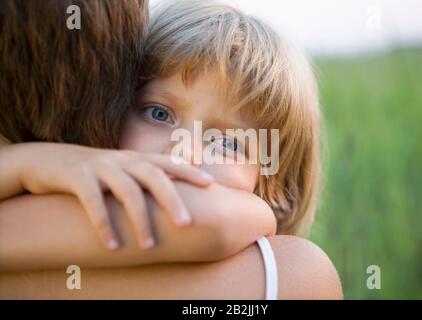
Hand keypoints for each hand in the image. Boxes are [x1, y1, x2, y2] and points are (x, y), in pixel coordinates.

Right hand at [14, 142, 213, 248]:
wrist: (46, 160)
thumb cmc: (92, 172)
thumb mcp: (119, 171)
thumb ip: (142, 178)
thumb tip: (171, 195)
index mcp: (134, 158)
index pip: (167, 162)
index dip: (188, 171)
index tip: (210, 184)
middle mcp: (121, 159)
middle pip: (153, 176)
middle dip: (172, 199)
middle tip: (187, 224)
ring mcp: (99, 165)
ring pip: (127, 190)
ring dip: (140, 219)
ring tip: (149, 246)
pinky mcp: (76, 175)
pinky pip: (92, 201)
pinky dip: (103, 224)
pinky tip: (112, 246)